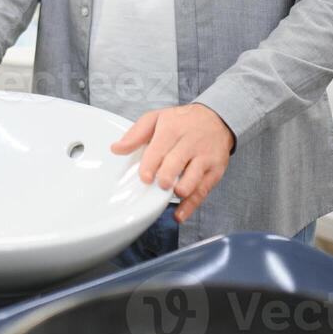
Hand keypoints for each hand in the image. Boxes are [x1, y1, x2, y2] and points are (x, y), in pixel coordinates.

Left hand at [111, 104, 234, 223]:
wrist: (216, 118)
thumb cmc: (182, 121)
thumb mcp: (157, 118)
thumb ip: (135, 134)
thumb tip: (116, 149)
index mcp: (172, 129)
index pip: (159, 149)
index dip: (150, 166)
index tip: (144, 177)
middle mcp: (190, 143)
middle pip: (176, 164)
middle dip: (166, 178)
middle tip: (159, 184)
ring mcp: (204, 158)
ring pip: (193, 179)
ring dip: (180, 190)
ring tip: (170, 192)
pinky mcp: (215, 171)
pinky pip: (203, 191)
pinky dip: (190, 206)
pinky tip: (179, 214)